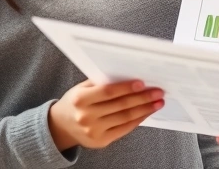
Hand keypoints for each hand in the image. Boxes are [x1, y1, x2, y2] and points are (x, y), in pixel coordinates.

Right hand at [48, 79, 163, 150]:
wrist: (61, 126)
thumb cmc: (76, 103)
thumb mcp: (82, 88)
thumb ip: (102, 83)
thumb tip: (129, 76)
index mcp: (80, 99)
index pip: (108, 92)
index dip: (126, 87)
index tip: (142, 83)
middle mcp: (86, 116)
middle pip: (120, 105)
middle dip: (142, 98)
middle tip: (158, 92)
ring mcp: (93, 131)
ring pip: (125, 118)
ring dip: (145, 109)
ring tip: (157, 102)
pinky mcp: (100, 141)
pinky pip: (124, 129)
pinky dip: (138, 120)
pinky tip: (146, 113)